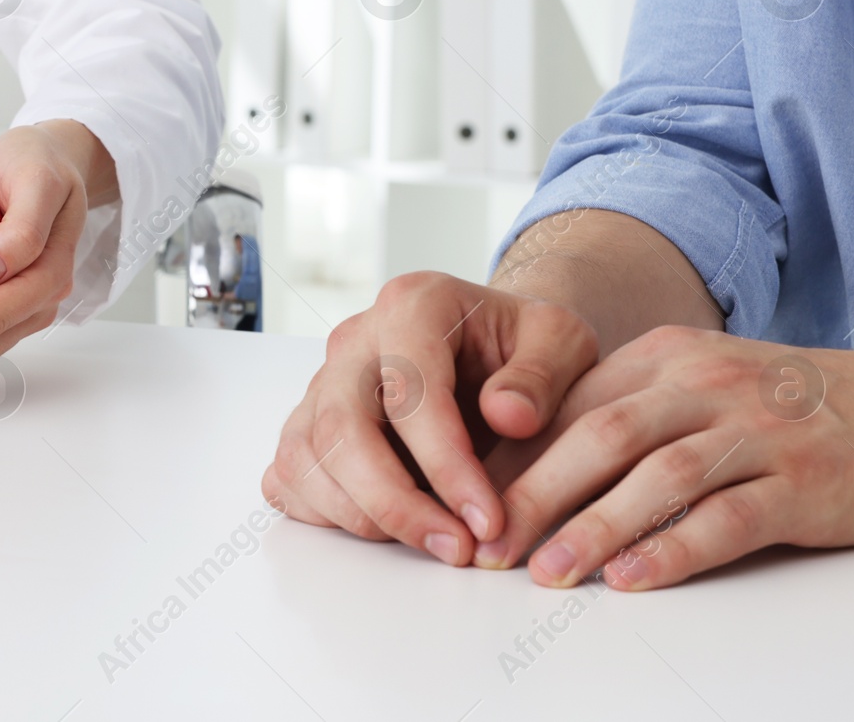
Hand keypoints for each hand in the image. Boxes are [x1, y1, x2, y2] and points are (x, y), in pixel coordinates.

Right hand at [259, 272, 600, 565]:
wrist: (494, 347)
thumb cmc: (524, 347)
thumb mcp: (563, 342)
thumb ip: (543, 374)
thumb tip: (507, 415)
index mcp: (413, 305)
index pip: (410, 389)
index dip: (446, 463)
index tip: (487, 519)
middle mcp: (354, 340)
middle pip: (342, 427)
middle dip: (396, 502)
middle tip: (456, 548)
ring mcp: (323, 383)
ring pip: (307, 456)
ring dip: (364, 516)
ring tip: (433, 542)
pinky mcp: (308, 424)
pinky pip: (290, 475)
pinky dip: (326, 513)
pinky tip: (387, 530)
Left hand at [477, 326, 853, 589]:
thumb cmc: (781, 405)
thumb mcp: (696, 381)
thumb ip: (623, 410)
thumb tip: (527, 464)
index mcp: (666, 356)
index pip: (571, 405)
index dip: (514, 457)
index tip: (467, 502)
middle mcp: (705, 383)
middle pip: (602, 436)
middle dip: (536, 494)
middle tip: (489, 546)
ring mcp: (755, 430)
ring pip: (659, 477)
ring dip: (595, 527)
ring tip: (548, 571)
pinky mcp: (801, 481)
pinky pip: (728, 518)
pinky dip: (675, 549)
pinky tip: (633, 578)